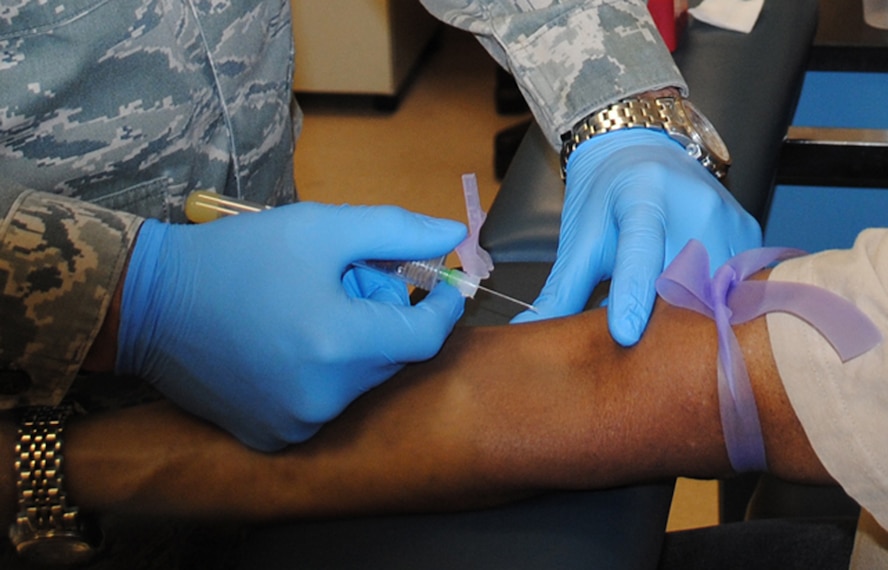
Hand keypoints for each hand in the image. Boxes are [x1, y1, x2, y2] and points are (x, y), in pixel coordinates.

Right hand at [116, 202, 466, 450]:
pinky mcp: (272, 436)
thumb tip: (454, 236)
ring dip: (351, 341)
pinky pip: (324, 401)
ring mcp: (297, 424)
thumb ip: (395, 229)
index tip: (443, 281)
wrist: (149, 302)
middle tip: (342, 277)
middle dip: (380, 311)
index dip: (441, 305)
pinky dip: (322, 370)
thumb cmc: (237, 257)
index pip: (425, 336)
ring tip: (306, 306)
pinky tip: (287, 340)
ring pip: (358, 378)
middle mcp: (324, 398)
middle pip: (389, 354)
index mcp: (340, 346)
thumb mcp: (320, 227)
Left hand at [512, 129, 760, 345]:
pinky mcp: (749, 233)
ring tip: (668, 340)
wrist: (643, 149)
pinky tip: (694, 319)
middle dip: (665, 322)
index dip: (632, 295)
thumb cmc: (608, 195)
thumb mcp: (581, 236)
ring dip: (692, 319)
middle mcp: (694, 204)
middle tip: (641, 354)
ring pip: (716, 287)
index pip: (640, 251)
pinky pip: (737, 285)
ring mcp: (728, 217)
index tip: (623, 335)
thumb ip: (561, 287)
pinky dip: (713, 308)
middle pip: (685, 279)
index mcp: (644, 196)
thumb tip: (528, 329)